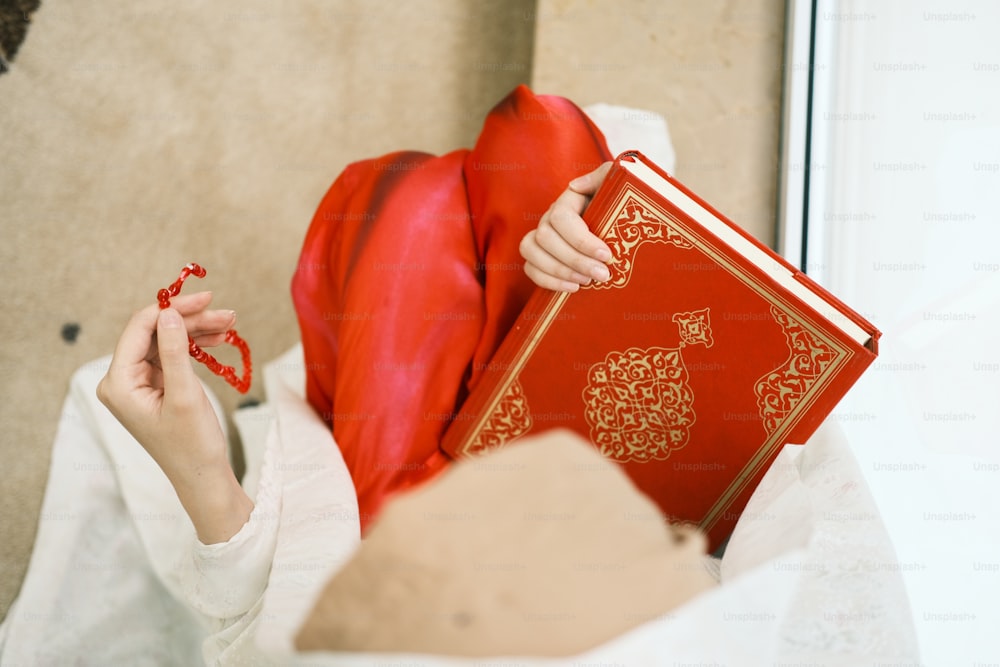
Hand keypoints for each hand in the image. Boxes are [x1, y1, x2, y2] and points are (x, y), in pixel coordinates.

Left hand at [97, 292, 252, 543]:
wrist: (203, 478)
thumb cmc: (192, 444)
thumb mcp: (184, 394)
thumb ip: (174, 351)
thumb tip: (169, 313)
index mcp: (118, 383)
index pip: (140, 329)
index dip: (172, 309)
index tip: (206, 299)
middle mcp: (121, 381)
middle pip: (154, 333)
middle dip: (191, 321)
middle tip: (227, 314)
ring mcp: (138, 384)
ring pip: (166, 342)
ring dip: (197, 332)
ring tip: (229, 324)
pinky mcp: (154, 388)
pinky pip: (172, 357)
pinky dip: (194, 347)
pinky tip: (217, 340)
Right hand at [520, 161, 613, 291]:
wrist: (623, 224)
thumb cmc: (622, 205)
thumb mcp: (619, 182)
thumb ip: (604, 175)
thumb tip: (576, 187)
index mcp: (568, 200)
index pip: (561, 218)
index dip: (581, 240)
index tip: (606, 255)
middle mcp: (550, 217)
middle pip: (545, 238)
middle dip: (574, 260)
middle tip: (602, 275)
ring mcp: (542, 238)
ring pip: (531, 252)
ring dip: (559, 271)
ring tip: (587, 282)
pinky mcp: (541, 257)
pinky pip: (531, 269)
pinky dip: (548, 281)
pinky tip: (573, 288)